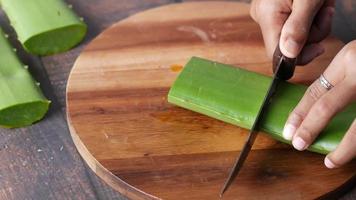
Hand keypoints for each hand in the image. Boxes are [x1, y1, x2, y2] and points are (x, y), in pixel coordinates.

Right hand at [250, 0, 334, 64]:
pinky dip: (308, 18)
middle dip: (312, 33)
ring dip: (314, 24)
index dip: (297, 57)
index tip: (319, 48)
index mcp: (267, 15)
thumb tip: (288, 55)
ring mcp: (268, 14)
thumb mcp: (310, 0)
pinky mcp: (274, 11)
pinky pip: (292, 25)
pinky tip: (314, 5)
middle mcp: (263, 17)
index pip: (276, 53)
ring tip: (321, 4)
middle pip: (287, 44)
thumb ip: (299, 28)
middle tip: (324, 12)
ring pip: (293, 35)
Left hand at [282, 41, 355, 167]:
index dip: (299, 113)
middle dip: (309, 129)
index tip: (289, 129)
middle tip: (298, 145)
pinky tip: (355, 154)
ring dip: (343, 149)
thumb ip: (343, 78)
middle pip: (327, 106)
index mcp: (349, 58)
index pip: (315, 91)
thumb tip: (319, 107)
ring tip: (330, 162)